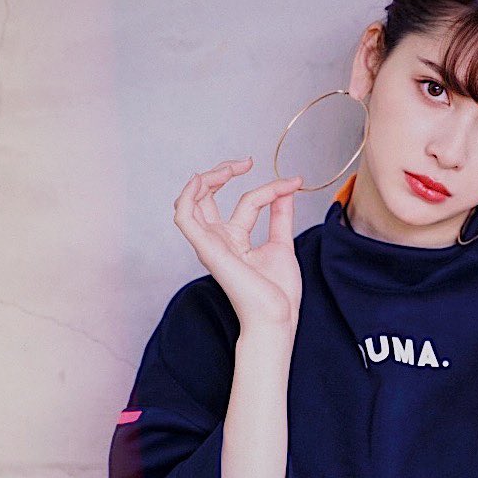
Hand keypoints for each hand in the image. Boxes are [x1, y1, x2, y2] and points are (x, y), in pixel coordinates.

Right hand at [173, 156, 303, 335]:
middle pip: (205, 197)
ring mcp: (210, 244)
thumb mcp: (282, 244)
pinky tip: (205, 180)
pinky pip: (184, 217)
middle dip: (221, 172)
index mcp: (235, 239)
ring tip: (231, 168)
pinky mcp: (207, 249)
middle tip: (247, 161)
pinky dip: (188, 195)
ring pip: (190, 202)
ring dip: (205, 179)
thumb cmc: (278, 293)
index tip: (294, 182)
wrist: (277, 316)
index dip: (270, 188)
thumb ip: (280, 216)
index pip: (246, 202)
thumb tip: (286, 190)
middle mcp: (218, 240)